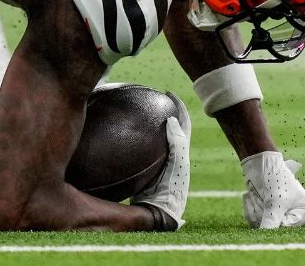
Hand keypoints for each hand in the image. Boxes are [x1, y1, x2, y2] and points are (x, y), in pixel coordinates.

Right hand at [133, 94, 191, 229]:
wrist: (160, 211)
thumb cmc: (171, 189)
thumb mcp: (177, 165)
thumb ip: (177, 143)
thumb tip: (173, 120)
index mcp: (181, 151)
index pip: (183, 123)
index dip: (178, 107)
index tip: (167, 93)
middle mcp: (171, 154)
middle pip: (170, 127)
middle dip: (164, 112)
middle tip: (151, 98)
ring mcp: (159, 161)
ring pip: (157, 137)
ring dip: (151, 124)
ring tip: (137, 111)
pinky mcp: (147, 168)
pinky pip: (142, 147)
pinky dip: (137, 138)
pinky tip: (121, 135)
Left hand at [241, 151, 304, 227]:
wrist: (258, 162)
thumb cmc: (273, 178)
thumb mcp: (275, 202)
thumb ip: (272, 221)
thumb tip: (265, 238)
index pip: (288, 226)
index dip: (275, 218)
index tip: (272, 203)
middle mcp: (295, 216)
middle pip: (274, 227)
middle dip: (263, 211)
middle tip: (262, 197)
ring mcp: (280, 215)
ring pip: (262, 224)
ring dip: (255, 208)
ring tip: (256, 194)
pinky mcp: (267, 213)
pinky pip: (255, 221)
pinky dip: (250, 209)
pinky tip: (250, 196)